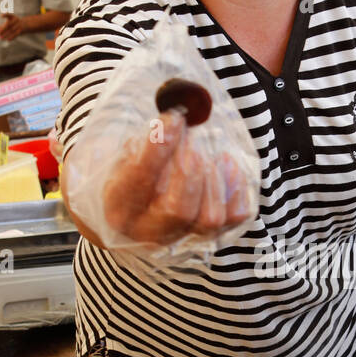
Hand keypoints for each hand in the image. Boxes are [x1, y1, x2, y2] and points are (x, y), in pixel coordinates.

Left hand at [0, 14, 27, 41]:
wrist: (27, 25)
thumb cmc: (14, 24)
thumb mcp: (9, 23)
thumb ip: (1, 26)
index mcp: (12, 17)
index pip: (8, 15)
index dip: (5, 15)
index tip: (1, 16)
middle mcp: (16, 20)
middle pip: (9, 25)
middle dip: (3, 29)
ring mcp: (19, 25)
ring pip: (11, 30)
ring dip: (6, 34)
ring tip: (0, 38)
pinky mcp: (21, 30)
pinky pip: (16, 34)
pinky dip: (12, 37)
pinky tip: (7, 39)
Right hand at [99, 118, 251, 247]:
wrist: (138, 205)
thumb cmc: (131, 172)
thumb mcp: (126, 154)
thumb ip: (144, 142)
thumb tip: (172, 124)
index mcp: (120, 208)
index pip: (139, 180)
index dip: (158, 148)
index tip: (173, 119)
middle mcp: (150, 231)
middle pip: (179, 209)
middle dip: (190, 169)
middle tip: (191, 140)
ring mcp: (183, 237)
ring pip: (210, 218)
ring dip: (212, 178)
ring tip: (204, 153)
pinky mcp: (212, 234)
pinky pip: (235, 215)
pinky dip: (235, 186)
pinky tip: (224, 162)